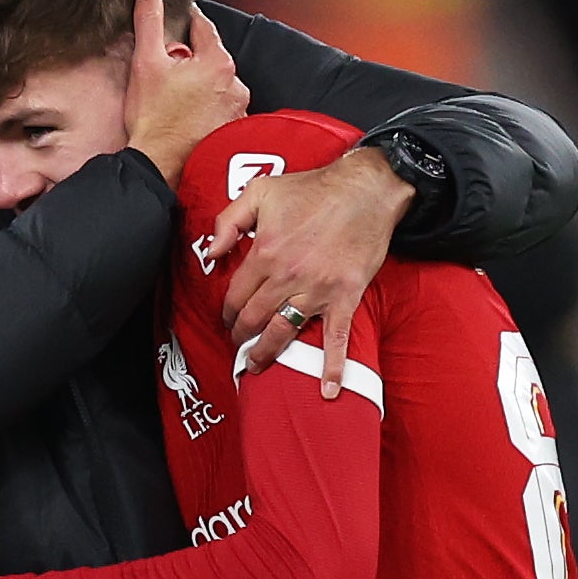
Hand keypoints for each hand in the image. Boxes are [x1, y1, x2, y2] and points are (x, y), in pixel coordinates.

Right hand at [121, 0, 246, 185]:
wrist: (159, 165)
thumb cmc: (153, 117)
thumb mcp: (146, 62)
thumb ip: (149, 20)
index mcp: (218, 61)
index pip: (202, 26)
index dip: (184, 23)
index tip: (173, 26)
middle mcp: (236, 83)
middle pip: (210, 56)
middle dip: (191, 59)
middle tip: (167, 71)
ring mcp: (237, 109)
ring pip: (216, 83)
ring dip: (200, 84)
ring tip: (175, 96)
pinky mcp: (232, 130)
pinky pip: (220, 106)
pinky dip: (206, 106)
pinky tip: (186, 114)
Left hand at [210, 144, 411, 393]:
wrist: (366, 190)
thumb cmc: (312, 189)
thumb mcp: (260, 191)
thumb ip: (229, 220)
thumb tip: (211, 252)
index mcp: (264, 253)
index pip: (236, 294)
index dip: (227, 310)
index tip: (226, 318)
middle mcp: (286, 277)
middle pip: (254, 318)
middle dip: (241, 335)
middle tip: (238, 343)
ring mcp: (316, 291)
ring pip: (283, 332)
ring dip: (266, 353)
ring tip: (255, 365)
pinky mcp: (344, 297)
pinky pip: (337, 338)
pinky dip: (333, 366)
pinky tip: (328, 390)